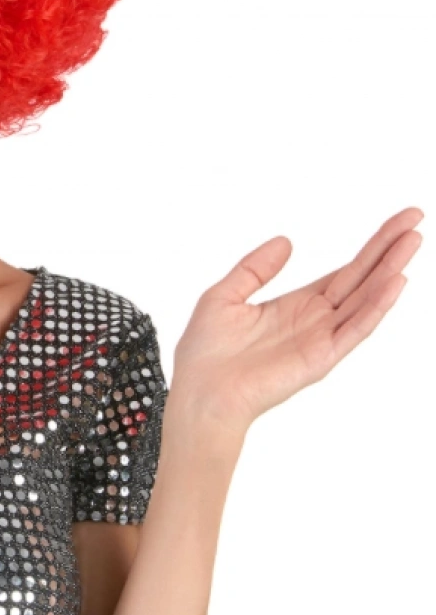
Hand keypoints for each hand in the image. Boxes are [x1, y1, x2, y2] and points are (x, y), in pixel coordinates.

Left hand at [170, 206, 423, 432]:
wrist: (200, 395)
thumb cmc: (205, 355)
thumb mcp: (224, 296)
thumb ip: (255, 269)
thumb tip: (285, 241)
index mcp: (297, 305)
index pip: (345, 272)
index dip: (371, 247)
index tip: (397, 222)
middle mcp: (315, 321)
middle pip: (362, 279)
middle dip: (389, 249)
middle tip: (415, 219)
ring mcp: (321, 339)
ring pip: (365, 299)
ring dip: (390, 270)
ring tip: (413, 242)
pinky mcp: (320, 358)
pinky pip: (355, 328)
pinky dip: (376, 306)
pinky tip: (395, 282)